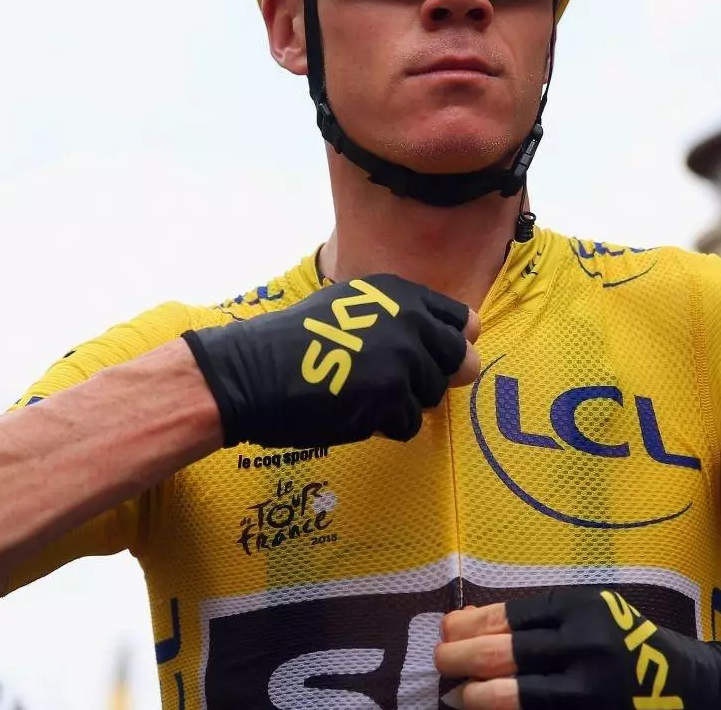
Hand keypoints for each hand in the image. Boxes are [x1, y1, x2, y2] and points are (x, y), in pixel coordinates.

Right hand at [182, 274, 479, 448]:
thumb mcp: (352, 307)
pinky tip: (354, 413)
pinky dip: (386, 426)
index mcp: (401, 294)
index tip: (434, 356)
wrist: (253, 372)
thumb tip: (467, 349)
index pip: (461, 320)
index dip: (452, 343)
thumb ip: (404, 322)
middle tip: (392, 384)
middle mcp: (410, 321)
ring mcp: (404, 359)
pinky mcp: (392, 397)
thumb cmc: (296, 342)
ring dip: (403, 403)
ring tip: (362, 395)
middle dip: (433, 377)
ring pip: (432, 396)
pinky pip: (409, 424)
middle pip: (458, 361)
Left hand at [434, 587, 720, 709]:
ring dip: (476, 696)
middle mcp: (586, 646)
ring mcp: (589, 691)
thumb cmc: (628, 644)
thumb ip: (541, 621)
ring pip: (515, 695)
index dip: (470, 625)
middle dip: (461, 658)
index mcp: (584, 609)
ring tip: (455, 696)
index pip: (511, 616)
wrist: (692, 688)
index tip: (445, 629)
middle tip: (439, 661)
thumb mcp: (593, 615)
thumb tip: (467, 626)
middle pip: (504, 654)